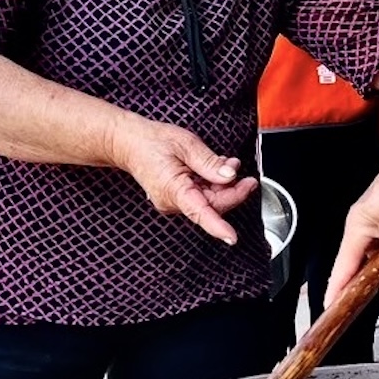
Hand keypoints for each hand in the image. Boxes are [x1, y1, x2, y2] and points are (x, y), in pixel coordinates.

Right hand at [111, 118, 258, 244]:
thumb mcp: (186, 144)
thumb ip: (209, 162)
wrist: (130, 143)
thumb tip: (230, 176)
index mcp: (173, 189)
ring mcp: (175, 201)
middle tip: (248, 179)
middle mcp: (173, 201)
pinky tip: (218, 170)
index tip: (232, 237)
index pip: (200, 212)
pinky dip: (214, 185)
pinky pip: (202, 196)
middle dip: (233, 192)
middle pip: (212, 205)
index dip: (218, 226)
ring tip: (229, 165)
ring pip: (209, 201)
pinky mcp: (178, 197)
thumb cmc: (152, 142)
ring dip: (224, 186)